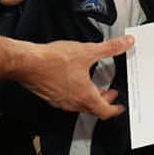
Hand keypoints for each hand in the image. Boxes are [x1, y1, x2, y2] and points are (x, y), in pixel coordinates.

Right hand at [18, 36, 134, 118]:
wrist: (27, 63)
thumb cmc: (53, 60)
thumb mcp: (88, 51)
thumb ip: (110, 48)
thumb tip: (126, 43)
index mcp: (85, 96)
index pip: (105, 112)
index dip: (115, 109)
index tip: (120, 107)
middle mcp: (73, 103)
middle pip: (93, 109)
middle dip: (104, 101)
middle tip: (110, 93)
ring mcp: (60, 101)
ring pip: (80, 105)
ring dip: (90, 97)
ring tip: (94, 86)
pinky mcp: (50, 96)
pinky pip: (68, 100)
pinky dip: (76, 94)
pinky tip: (75, 81)